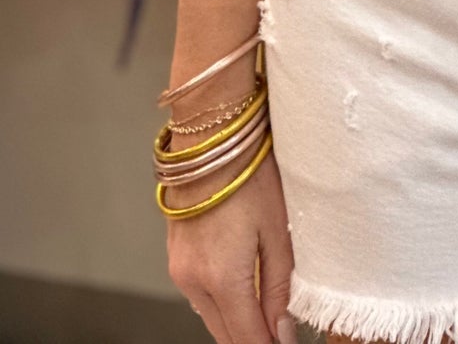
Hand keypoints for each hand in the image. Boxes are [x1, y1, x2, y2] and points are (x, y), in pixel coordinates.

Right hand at [167, 144, 294, 343]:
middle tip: (282, 331)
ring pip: (211, 318)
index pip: (246, 340)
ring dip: (237, 322)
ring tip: (269, 311)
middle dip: (253, 338)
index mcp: (222, 278)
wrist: (210, 134)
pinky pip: (200, 296)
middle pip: (226, 335)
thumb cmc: (250, 171)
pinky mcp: (175, 257)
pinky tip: (244, 289)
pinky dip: (222, 302)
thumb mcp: (278, 228)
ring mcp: (179, 270)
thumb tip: (281, 332)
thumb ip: (280, 286)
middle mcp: (193, 281)